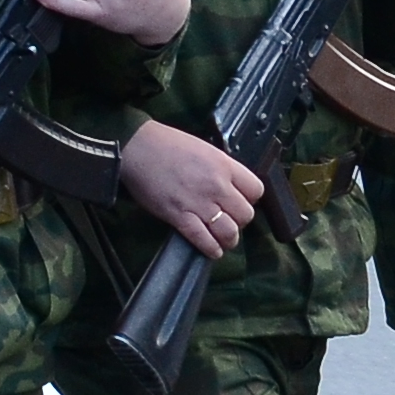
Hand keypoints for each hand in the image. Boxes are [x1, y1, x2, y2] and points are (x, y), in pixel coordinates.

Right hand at [118, 118, 263, 256]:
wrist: (138, 147)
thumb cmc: (167, 144)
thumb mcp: (204, 150)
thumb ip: (220, 169)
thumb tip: (229, 186)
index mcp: (224, 165)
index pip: (256, 190)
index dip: (250, 199)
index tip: (240, 201)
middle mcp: (217, 185)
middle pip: (246, 215)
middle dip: (240, 221)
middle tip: (229, 220)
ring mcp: (199, 203)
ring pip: (229, 231)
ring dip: (228, 239)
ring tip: (224, 240)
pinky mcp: (180, 217)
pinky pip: (204, 240)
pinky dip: (211, 249)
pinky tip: (213, 250)